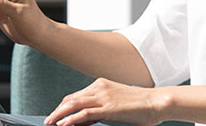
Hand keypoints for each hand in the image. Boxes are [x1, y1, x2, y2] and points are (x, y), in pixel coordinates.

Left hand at [44, 78, 167, 125]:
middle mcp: (99, 88)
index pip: (76, 95)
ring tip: (50, 123)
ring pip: (74, 104)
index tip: (57, 114)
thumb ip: (101, 107)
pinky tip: (63, 125)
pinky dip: (71, 119)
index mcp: (101, 84)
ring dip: (59, 114)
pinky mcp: (108, 108)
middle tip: (48, 120)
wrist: (158, 101)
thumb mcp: (117, 102)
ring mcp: (103, 97)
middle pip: (71, 99)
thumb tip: (86, 118)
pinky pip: (85, 114)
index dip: (64, 106)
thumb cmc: (141, 104)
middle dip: (58, 110)